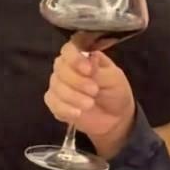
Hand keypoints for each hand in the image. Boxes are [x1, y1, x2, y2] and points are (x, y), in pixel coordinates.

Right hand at [44, 41, 136, 157]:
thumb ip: (99, 69)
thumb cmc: (115, 92)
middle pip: (60, 67)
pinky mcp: (56, 103)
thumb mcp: (114, 78)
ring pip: (56, 86)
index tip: (88, 70)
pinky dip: (65, 108)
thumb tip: (88, 59)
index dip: (75, 59)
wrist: (116, 118)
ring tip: (90, 104)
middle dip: (77, 80)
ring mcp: (59, 85)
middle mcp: (66, 68)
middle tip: (94, 90)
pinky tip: (78, 113)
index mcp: (81, 57)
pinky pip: (53, 103)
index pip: (68, 50)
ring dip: (73, 96)